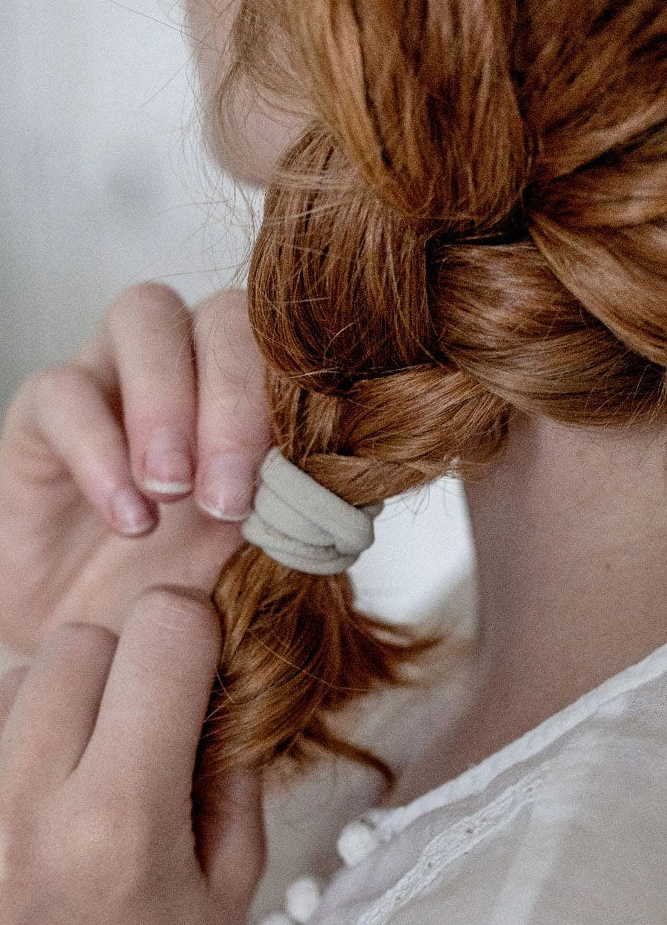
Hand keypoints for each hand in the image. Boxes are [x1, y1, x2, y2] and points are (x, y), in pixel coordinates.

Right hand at [0, 284, 270, 652]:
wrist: (113, 647)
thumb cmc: (194, 591)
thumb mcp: (263, 554)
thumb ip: (305, 503)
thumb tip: (353, 468)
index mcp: (255, 390)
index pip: (288, 341)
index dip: (297, 394)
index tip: (294, 479)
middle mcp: (189, 363)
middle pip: (221, 316)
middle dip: (232, 401)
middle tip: (227, 496)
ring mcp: (115, 374)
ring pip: (143, 314)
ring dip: (165, 402)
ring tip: (171, 492)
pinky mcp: (43, 411)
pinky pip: (64, 389)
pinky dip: (99, 449)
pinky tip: (128, 517)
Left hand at [0, 588, 264, 924]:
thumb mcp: (222, 897)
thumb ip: (234, 778)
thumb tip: (223, 684)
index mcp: (120, 822)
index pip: (164, 628)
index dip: (191, 632)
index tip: (195, 665)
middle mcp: (23, 807)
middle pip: (81, 640)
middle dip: (121, 669)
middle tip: (135, 733)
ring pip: (21, 676)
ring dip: (57, 707)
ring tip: (72, 782)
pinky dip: (14, 741)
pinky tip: (29, 801)